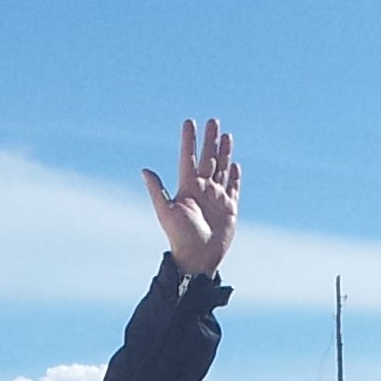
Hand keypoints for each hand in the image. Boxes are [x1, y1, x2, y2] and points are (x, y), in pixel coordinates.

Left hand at [141, 117, 238, 274]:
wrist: (198, 259)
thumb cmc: (180, 238)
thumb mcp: (166, 213)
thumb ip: (157, 190)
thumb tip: (144, 170)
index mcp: (187, 188)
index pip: (189, 157)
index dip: (189, 140)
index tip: (189, 122)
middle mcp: (203, 189)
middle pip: (209, 158)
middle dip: (210, 140)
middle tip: (213, 120)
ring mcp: (217, 198)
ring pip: (222, 169)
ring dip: (224, 152)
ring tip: (226, 135)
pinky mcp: (230, 209)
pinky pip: (234, 188)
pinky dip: (235, 176)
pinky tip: (236, 164)